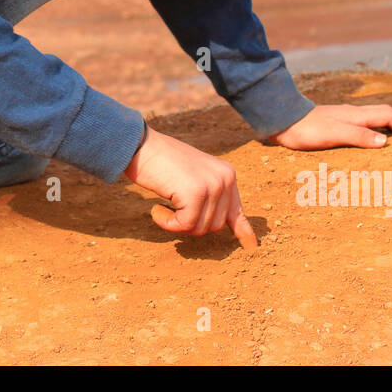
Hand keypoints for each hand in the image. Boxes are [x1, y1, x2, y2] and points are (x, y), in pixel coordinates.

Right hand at [123, 126, 257, 248]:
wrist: (140, 145)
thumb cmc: (160, 162)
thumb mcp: (193, 178)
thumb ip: (209, 197)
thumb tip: (221, 224)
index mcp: (227, 174)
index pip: (237, 211)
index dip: (243, 231)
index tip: (251, 246)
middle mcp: (225, 178)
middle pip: (215, 226)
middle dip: (191, 223)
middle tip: (171, 207)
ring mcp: (212, 185)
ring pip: (200, 228)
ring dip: (177, 223)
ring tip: (164, 203)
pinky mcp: (196, 193)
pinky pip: (185, 225)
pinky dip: (167, 223)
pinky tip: (156, 208)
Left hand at [268, 104, 391, 149]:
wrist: (282, 121)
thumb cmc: (307, 130)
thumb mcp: (334, 134)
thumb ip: (359, 136)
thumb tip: (386, 141)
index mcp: (355, 115)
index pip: (387, 116)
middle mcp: (352, 113)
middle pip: (384, 113)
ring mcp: (343, 116)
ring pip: (375, 115)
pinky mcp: (335, 121)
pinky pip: (364, 121)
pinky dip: (377, 125)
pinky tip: (372, 132)